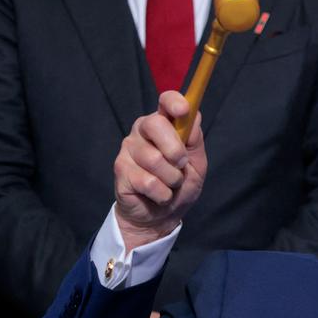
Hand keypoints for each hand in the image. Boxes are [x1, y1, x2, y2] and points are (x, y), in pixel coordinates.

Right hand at [114, 91, 206, 251]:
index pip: (165, 101)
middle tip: (181, 165)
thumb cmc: (179, 185)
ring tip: (169, 185)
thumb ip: (195, 141)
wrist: (160, 217)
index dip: (174, 102)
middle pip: (156, 124)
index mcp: (163, 124)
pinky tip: (157, 195)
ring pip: (155, 159)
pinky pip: (149, 181)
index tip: (183, 110)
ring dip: (172, 179)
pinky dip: (162, 193)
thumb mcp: (196, 164)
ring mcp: (128, 149)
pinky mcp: (120, 170)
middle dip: (175, 149)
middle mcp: (142, 131)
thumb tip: (194, 116)